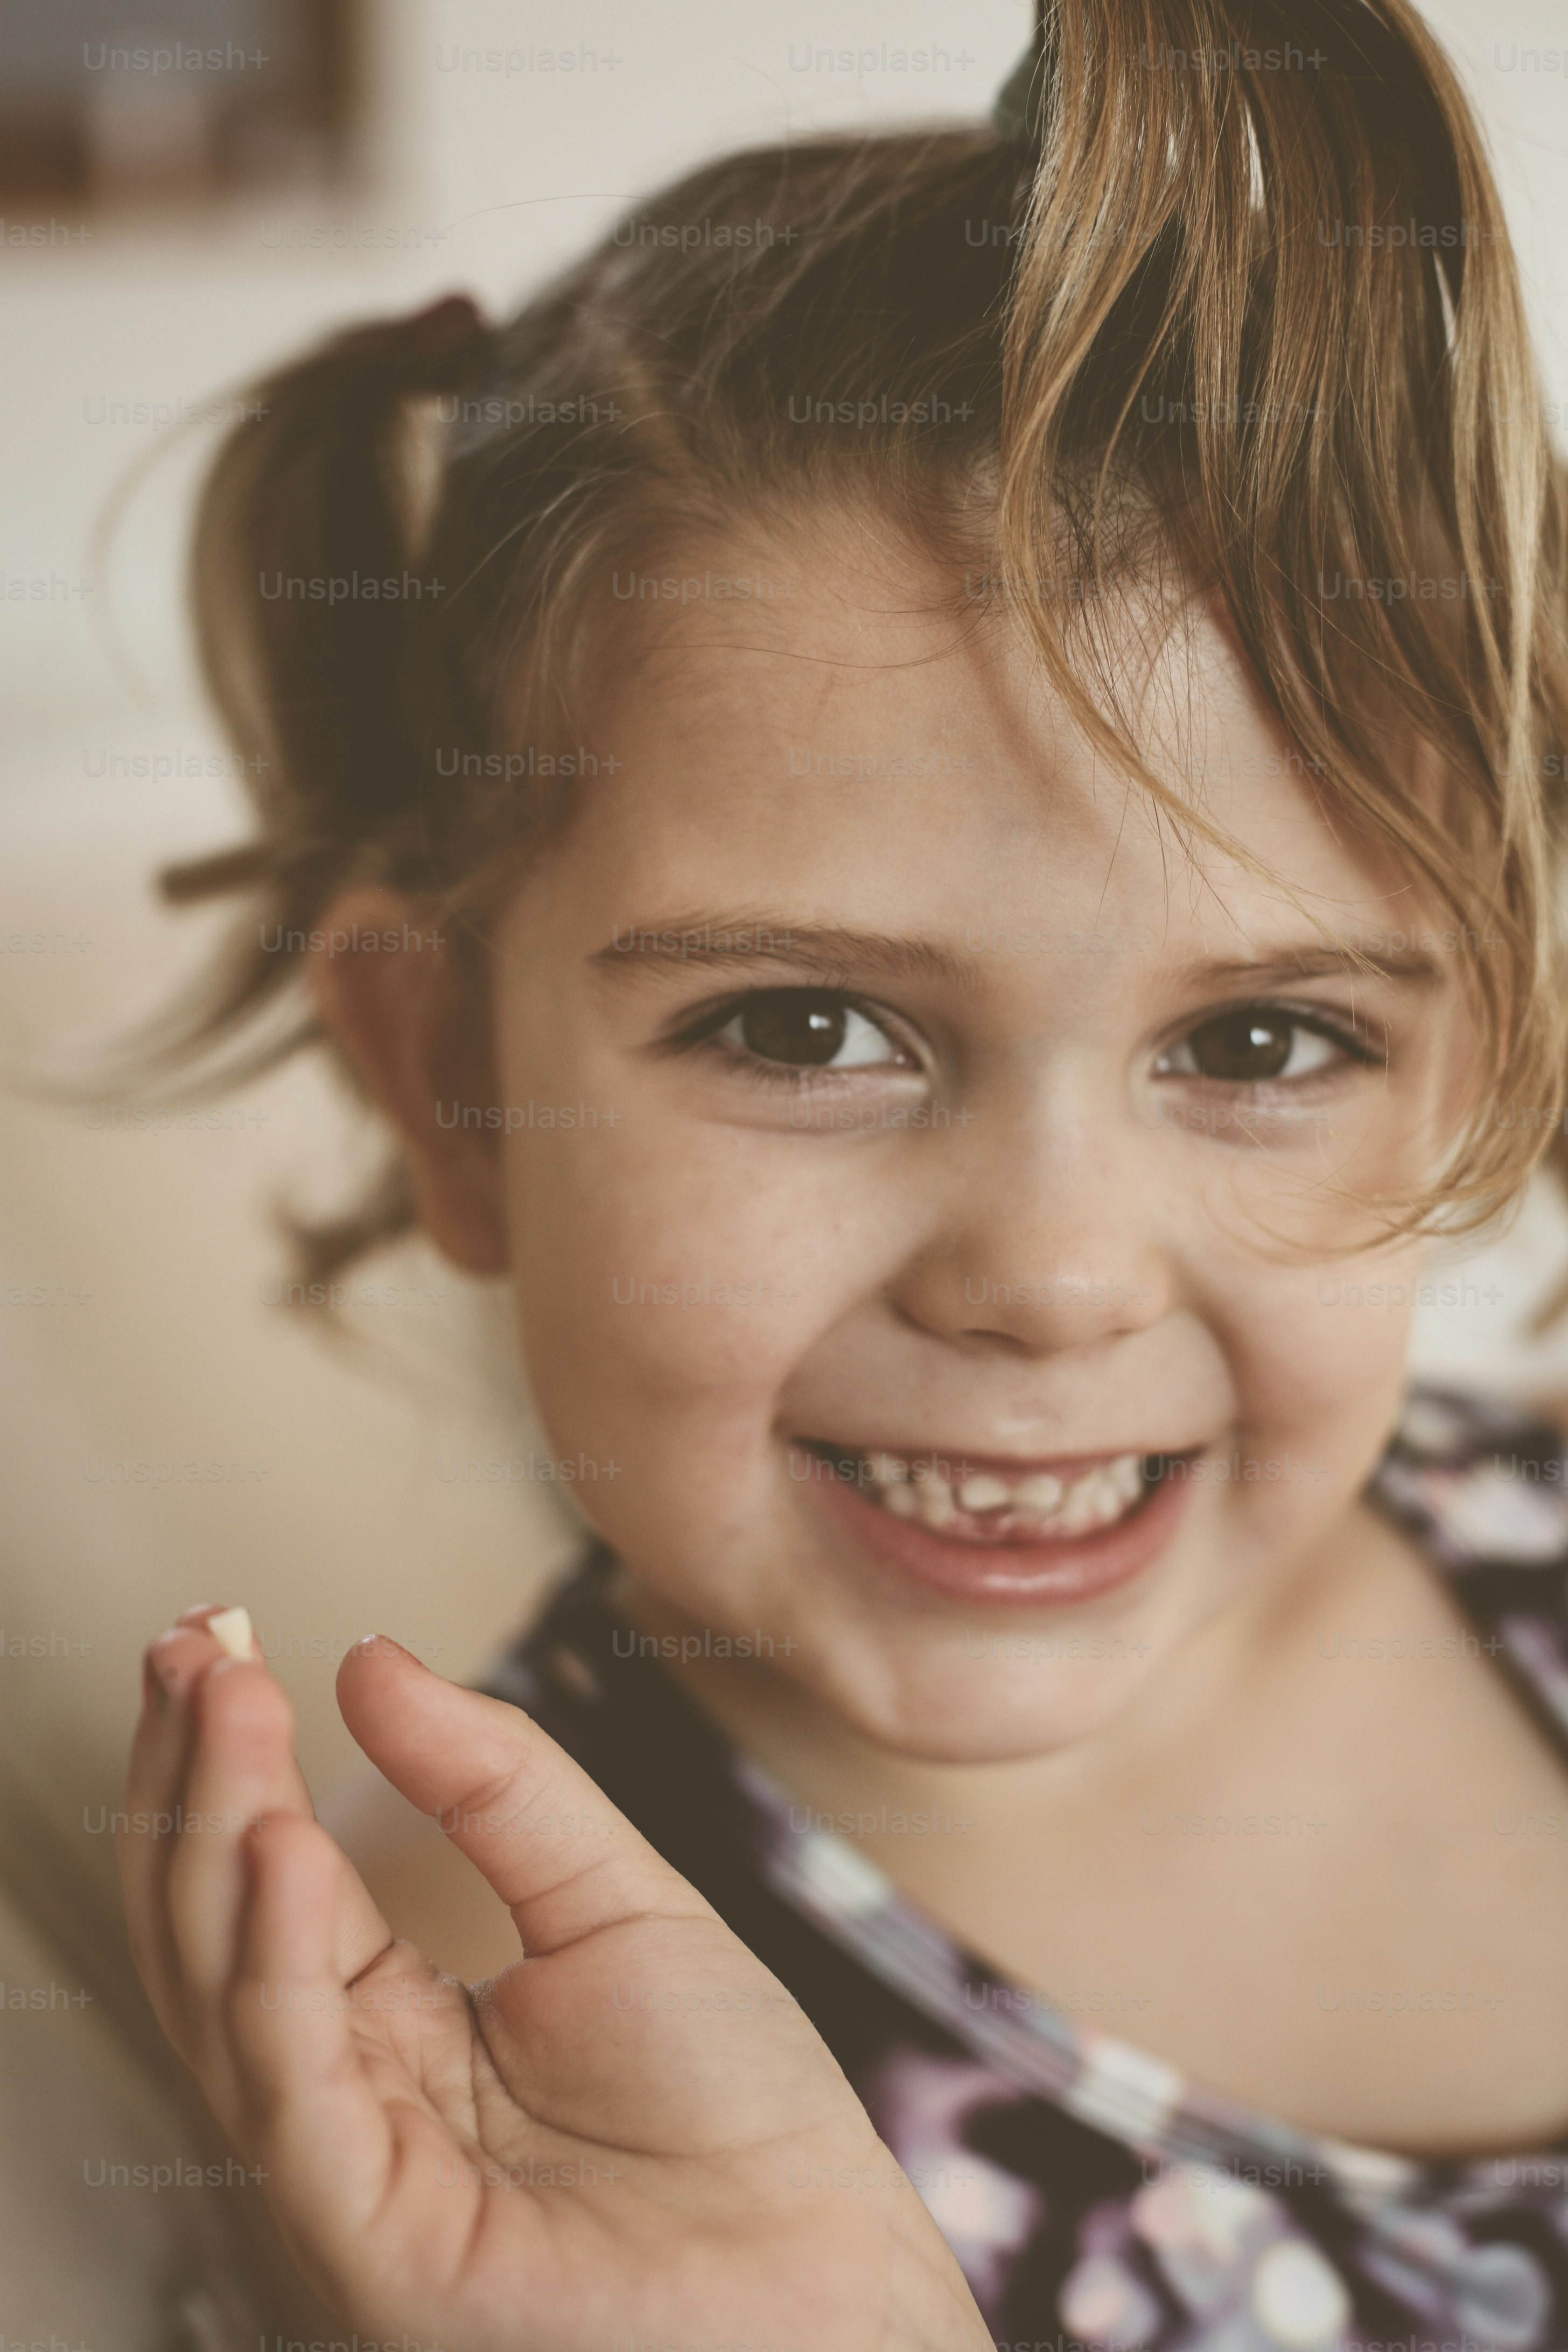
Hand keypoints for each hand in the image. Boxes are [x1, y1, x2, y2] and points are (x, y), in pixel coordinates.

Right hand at [120, 1610, 989, 2351]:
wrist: (823, 2274)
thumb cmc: (738, 2118)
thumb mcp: (615, 1903)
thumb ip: (495, 1783)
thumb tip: (372, 1662)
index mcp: (395, 2023)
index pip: (273, 1874)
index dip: (233, 1757)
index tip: (216, 1639)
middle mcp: (349, 2094)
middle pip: (219, 1924)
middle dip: (194, 1776)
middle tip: (194, 1645)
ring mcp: (347, 2168)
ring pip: (228, 1990)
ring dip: (216, 1830)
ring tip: (229, 1701)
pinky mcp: (370, 2233)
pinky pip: (293, 2083)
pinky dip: (275, 1957)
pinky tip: (282, 1842)